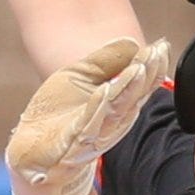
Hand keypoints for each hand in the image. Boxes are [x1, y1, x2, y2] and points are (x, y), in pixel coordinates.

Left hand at [8, 36, 171, 194]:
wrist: (34, 151)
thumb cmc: (59, 114)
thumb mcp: (80, 76)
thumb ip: (105, 60)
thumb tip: (132, 43)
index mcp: (118, 105)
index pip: (141, 84)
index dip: (152, 66)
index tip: (161, 45)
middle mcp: (113, 120)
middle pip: (134, 96)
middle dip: (146, 74)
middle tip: (155, 53)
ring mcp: (95, 133)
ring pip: (117, 109)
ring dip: (128, 89)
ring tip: (137, 68)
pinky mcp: (74, 142)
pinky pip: (89, 124)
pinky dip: (98, 108)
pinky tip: (105, 90)